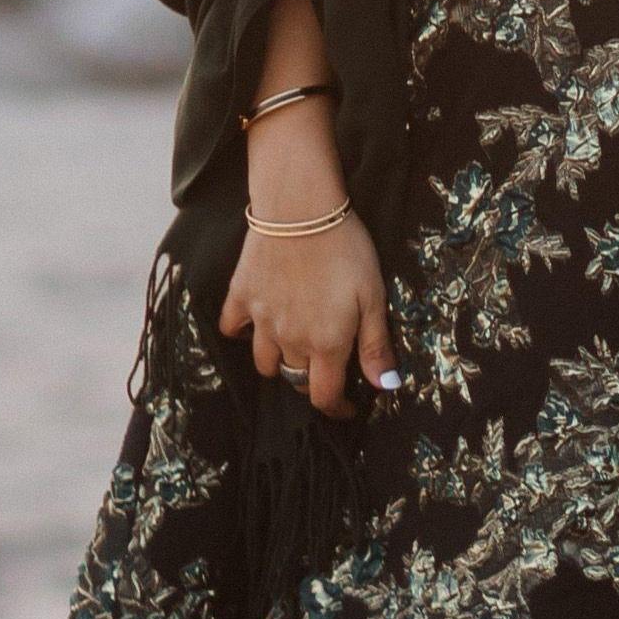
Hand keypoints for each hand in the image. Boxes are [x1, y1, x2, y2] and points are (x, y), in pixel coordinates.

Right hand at [220, 212, 396, 416]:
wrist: (299, 210)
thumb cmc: (346, 250)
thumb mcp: (374, 297)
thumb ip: (376, 344)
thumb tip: (386, 385)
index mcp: (326, 344)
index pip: (324, 395)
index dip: (336, 409)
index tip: (347, 408)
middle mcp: (289, 339)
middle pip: (296, 379)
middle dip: (313, 382)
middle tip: (327, 368)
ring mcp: (260, 319)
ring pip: (264, 361)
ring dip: (281, 363)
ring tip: (296, 349)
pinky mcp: (240, 296)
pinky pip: (231, 328)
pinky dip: (241, 334)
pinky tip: (256, 326)